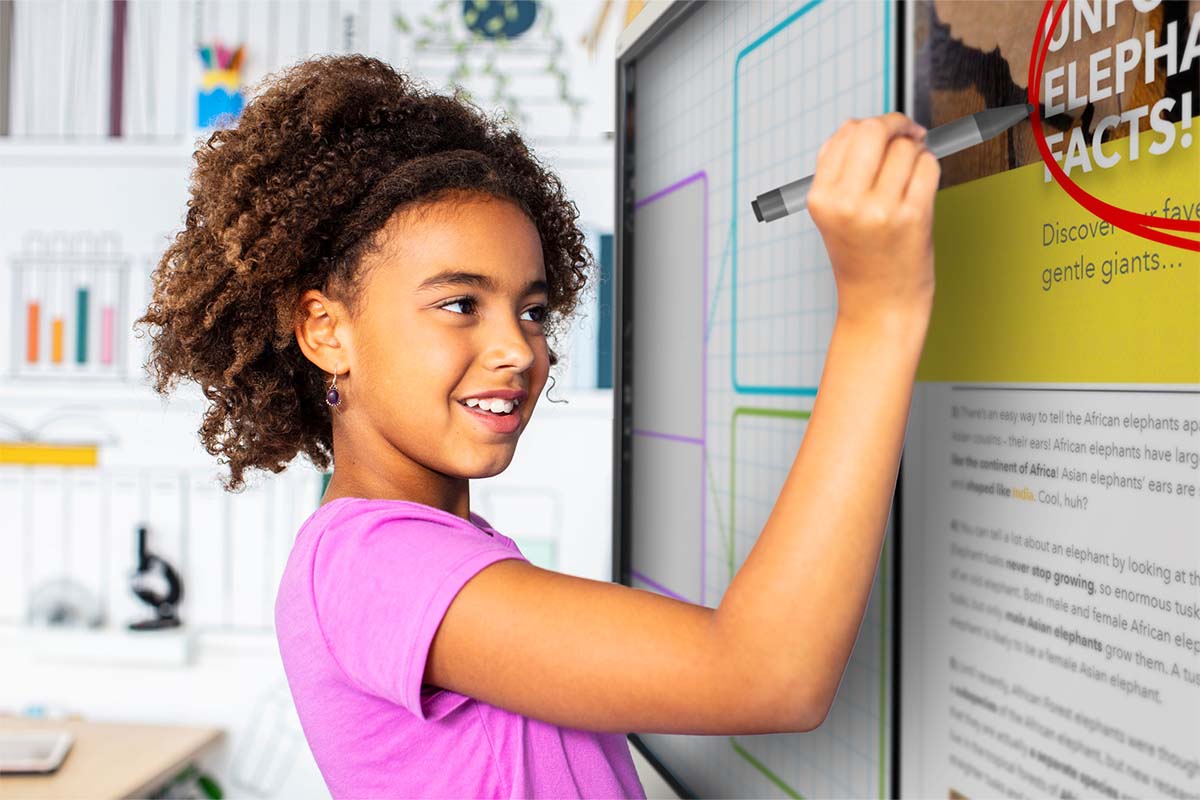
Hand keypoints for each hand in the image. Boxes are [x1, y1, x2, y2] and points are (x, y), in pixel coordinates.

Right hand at [806, 111, 938, 323]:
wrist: (879, 305)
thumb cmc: (861, 256)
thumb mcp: (833, 214)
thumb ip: (840, 169)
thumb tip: (862, 125)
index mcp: (821, 198)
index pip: (846, 134)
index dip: (870, 124)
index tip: (886, 132)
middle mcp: (847, 203)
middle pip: (874, 130)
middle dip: (896, 124)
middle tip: (908, 133)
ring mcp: (881, 210)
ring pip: (906, 148)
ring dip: (916, 152)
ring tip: (911, 175)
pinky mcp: (913, 217)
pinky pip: (928, 167)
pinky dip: (929, 168)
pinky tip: (921, 186)